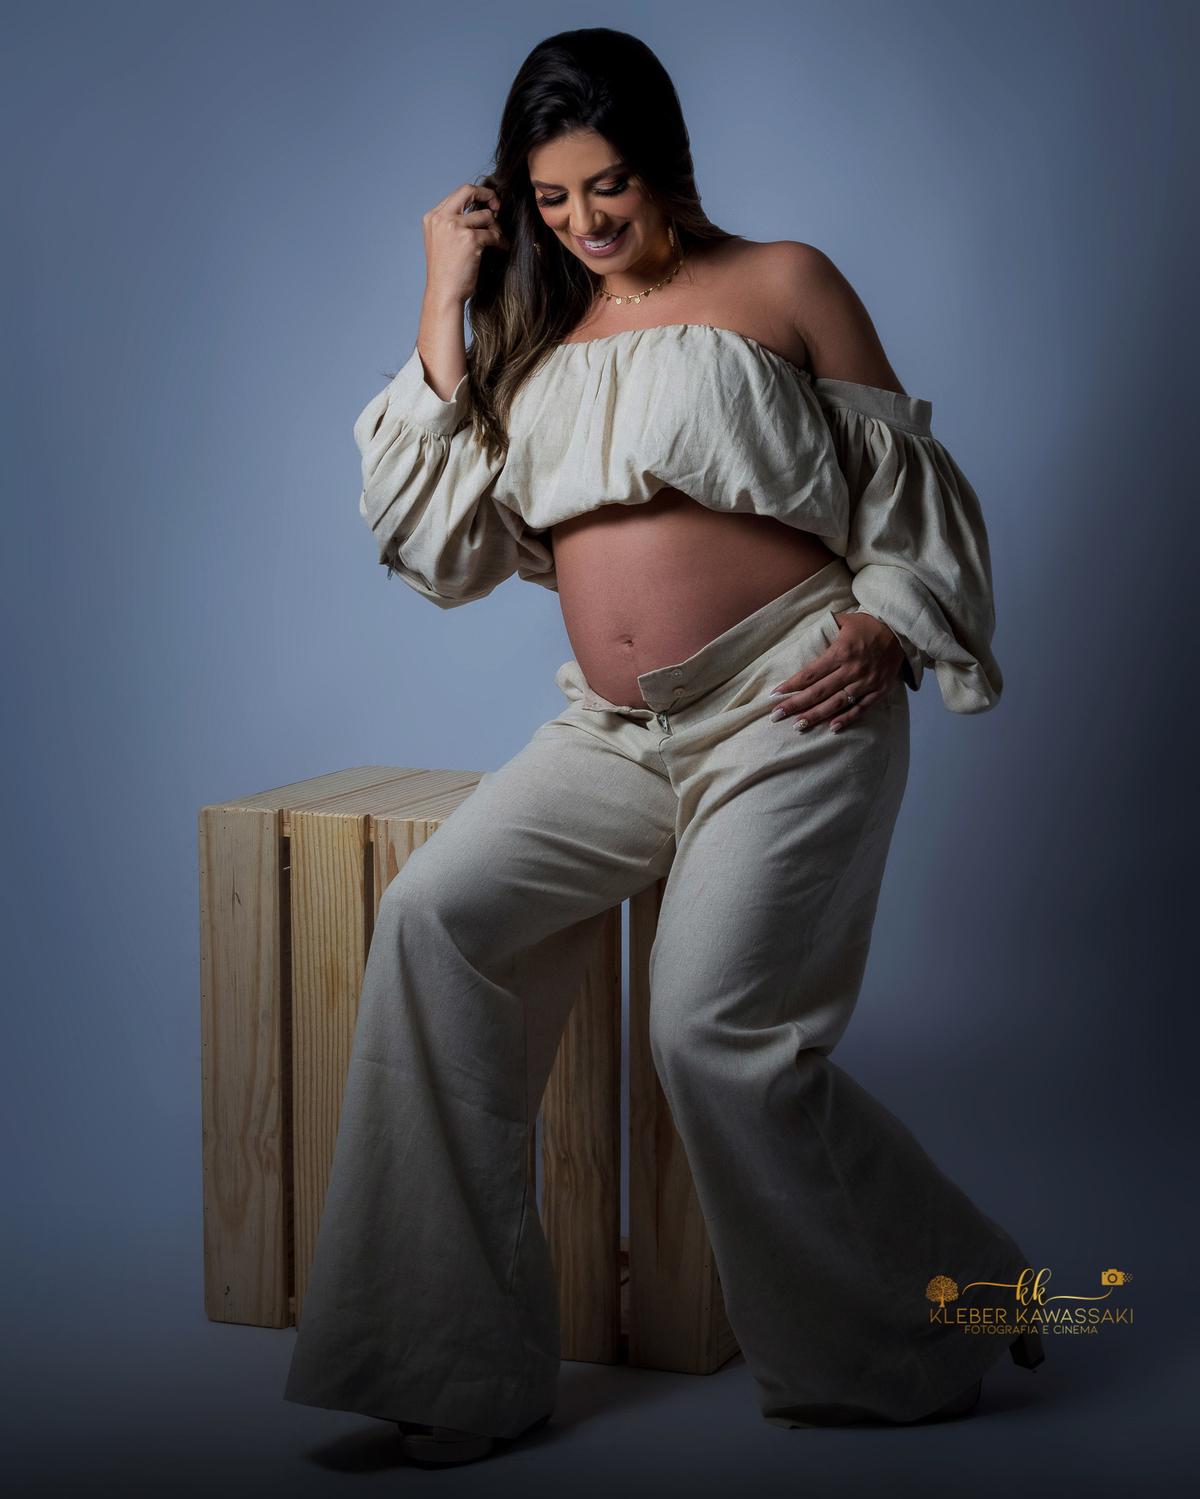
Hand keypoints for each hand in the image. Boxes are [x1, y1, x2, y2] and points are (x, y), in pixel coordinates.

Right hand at [421, 182, 508, 309]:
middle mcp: (442, 218)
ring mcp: (455, 227)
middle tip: (498, 205)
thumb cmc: (445, 273)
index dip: (474, 196)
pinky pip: (494, 234)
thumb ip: (452, 224)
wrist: (444, 293)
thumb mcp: (441, 241)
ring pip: (486, 215)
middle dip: (487, 194)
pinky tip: (503, 248)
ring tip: (498, 240)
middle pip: (468, 191)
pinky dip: (501, 241)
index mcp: (432, 217)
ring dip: (496, 227)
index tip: (486, 204)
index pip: (457, 195)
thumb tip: (478, 211)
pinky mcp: (470, 239)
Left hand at [767, 612, 904, 733]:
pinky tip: (831, 728)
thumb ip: (824, 629)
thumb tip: (804, 636)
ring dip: (816, 715)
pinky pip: (861, 708)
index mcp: (841, 652)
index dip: (792, 685)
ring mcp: (866, 682)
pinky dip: (846, 719)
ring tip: (798, 726)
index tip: (775, 695)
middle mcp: (852, 669)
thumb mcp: (845, 620)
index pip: (810, 673)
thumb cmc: (869, 624)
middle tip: (776, 715)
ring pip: (836, 703)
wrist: (902, 630)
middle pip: (818, 691)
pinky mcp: (880, 690)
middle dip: (796, 705)